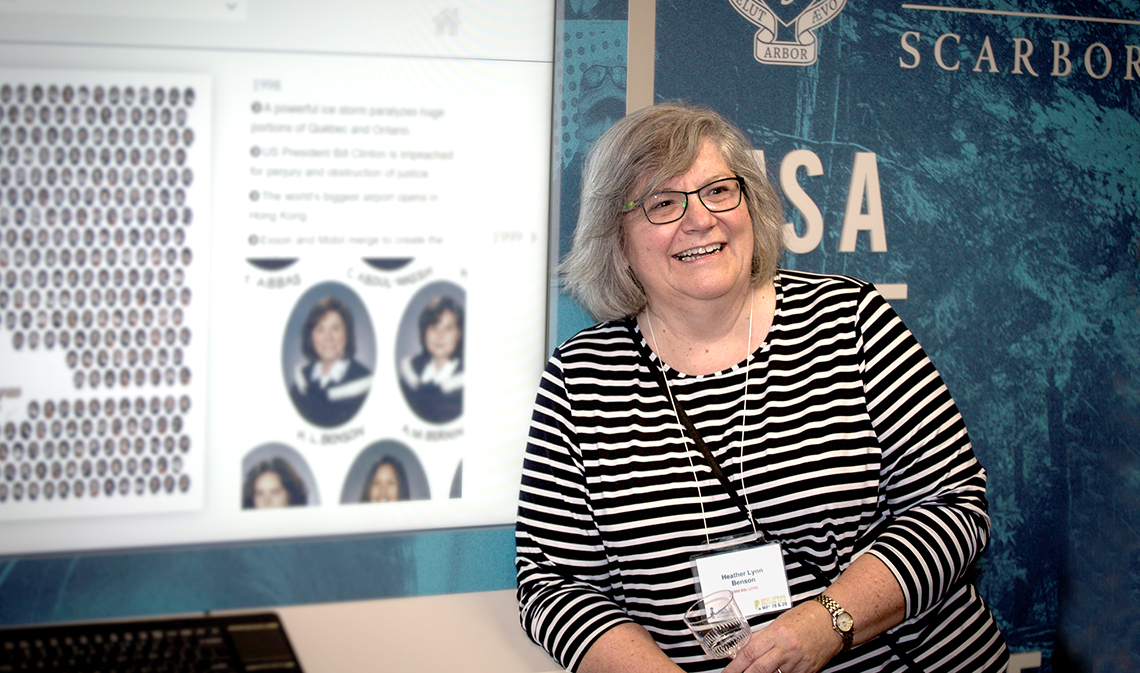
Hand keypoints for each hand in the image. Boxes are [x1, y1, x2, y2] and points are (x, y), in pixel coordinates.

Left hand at [720, 601, 840, 672]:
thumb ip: (760, 637)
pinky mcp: (807, 671)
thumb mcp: (779, 623)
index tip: (727, 672)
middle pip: (759, 669)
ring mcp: (798, 663)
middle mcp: (787, 649)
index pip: (750, 652)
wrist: (833, 622)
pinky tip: (775, 671)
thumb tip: (742, 649)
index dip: (735, 666)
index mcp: (777, 634)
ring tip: (754, 672)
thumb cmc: (807, 618)